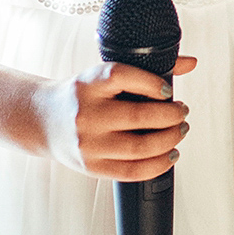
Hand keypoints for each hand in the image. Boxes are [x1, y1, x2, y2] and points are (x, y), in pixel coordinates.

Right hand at [37, 55, 195, 178]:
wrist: (42, 120)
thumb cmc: (80, 96)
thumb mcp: (103, 75)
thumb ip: (146, 68)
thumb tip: (191, 63)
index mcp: (87, 84)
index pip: (123, 76)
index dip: (152, 83)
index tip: (168, 90)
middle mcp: (86, 113)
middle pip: (139, 116)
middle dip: (171, 115)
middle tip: (182, 112)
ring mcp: (88, 143)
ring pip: (140, 147)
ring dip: (169, 139)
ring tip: (179, 130)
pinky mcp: (92, 166)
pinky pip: (132, 171)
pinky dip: (158, 164)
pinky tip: (170, 154)